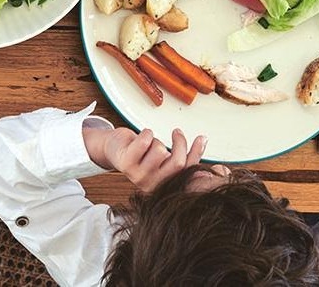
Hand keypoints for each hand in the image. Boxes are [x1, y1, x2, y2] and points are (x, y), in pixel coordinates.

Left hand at [83, 126, 206, 192]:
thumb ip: (184, 155)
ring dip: (156, 141)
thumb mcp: (164, 158)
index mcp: (163, 187)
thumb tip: (204, 140)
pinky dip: (146, 133)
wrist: (114, 150)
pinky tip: (142, 137)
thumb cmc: (141, 153)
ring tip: (148, 144)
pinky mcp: (127, 163)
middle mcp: (152, 186)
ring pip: (161, 150)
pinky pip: (145, 142)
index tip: (201, 137)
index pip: (187, 170)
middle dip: (180, 142)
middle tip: (176, 132)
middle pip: (177, 162)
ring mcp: (138, 177)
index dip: (196, 152)